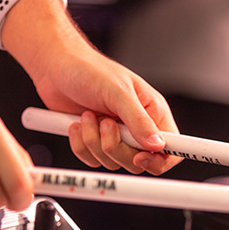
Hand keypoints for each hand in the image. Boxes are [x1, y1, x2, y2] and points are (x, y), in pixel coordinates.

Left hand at [27, 41, 182, 174]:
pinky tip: (77, 124)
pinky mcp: (96, 142)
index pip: (172, 147)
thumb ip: (139, 120)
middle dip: (117, 148)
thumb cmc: (89, 70)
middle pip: (140, 162)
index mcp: (152, 113)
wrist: (55, 67)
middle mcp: (137, 127)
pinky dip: (81, 146)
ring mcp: (116, 136)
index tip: (141, 156)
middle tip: (105, 124)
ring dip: (95, 143)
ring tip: (88, 116)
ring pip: (114, 162)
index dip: (161, 159)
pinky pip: (93, 161)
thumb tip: (158, 145)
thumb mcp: (118, 92)